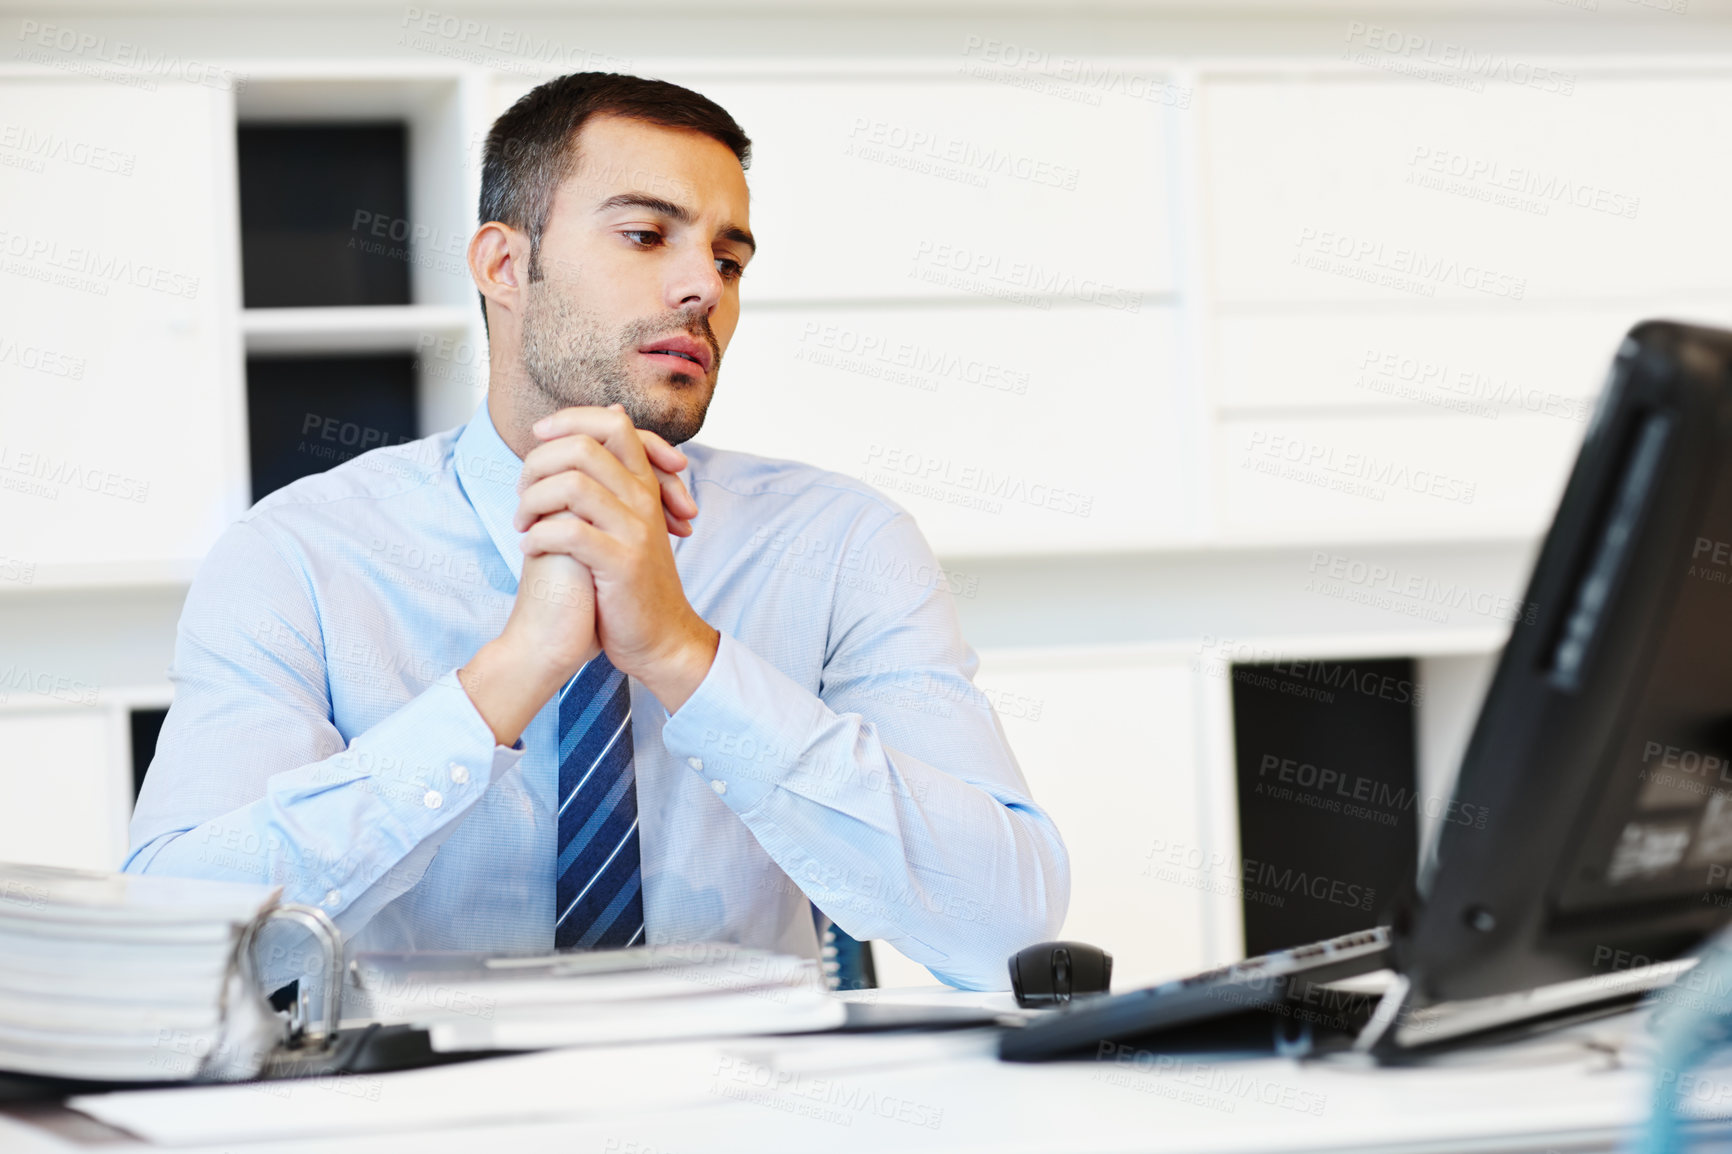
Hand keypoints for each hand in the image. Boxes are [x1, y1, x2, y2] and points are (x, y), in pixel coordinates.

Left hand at [458, 423, 698, 744]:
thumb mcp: (626, 524)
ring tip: (522, 523)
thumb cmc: (630, 583)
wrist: (661, 639)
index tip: (537, 436)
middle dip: (538, 462)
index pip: (614, 422)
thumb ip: (609, 482)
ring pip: (573, 485)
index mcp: (644, 485)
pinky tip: (530, 548)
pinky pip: (570, 532)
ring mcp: (636, 531)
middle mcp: (644, 500)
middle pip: (587, 446)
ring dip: (532, 501)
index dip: (571, 419)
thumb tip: (592, 430)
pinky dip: (539, 536)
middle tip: (522, 492)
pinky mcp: (622, 564)